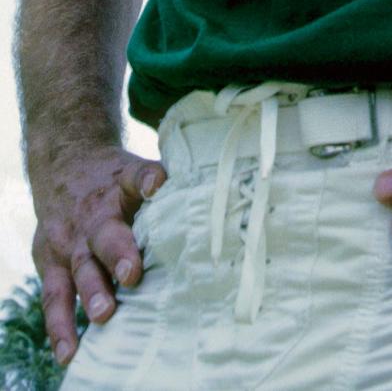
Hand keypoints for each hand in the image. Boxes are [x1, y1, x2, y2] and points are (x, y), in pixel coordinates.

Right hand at [30, 145, 166, 366]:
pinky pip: (53, 297)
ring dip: (92, 292)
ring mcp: (70, 240)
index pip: (136, 176)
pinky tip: (69, 352)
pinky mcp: (49, 262)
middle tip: (132, 274)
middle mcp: (94, 214)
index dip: (148, 180)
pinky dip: (60, 326)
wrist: (65, 166)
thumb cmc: (115, 180)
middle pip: (106, 232)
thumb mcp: (137, 170)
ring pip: (80, 267)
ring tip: (104, 314)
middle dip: (118, 253)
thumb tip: (216, 201)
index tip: (157, 185)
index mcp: (121, 184)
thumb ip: (167, 187)